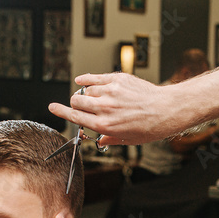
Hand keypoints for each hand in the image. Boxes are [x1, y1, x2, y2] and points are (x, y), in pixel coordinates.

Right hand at [48, 73, 184, 145]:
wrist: (165, 110)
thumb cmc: (150, 127)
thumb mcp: (129, 140)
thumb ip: (110, 138)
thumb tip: (101, 139)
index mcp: (104, 125)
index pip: (74, 117)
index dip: (61, 112)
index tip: (52, 107)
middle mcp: (104, 108)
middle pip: (76, 101)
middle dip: (74, 104)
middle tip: (80, 105)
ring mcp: (110, 92)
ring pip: (86, 90)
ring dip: (86, 94)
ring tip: (95, 98)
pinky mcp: (117, 80)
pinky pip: (94, 77)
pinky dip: (86, 79)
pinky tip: (83, 80)